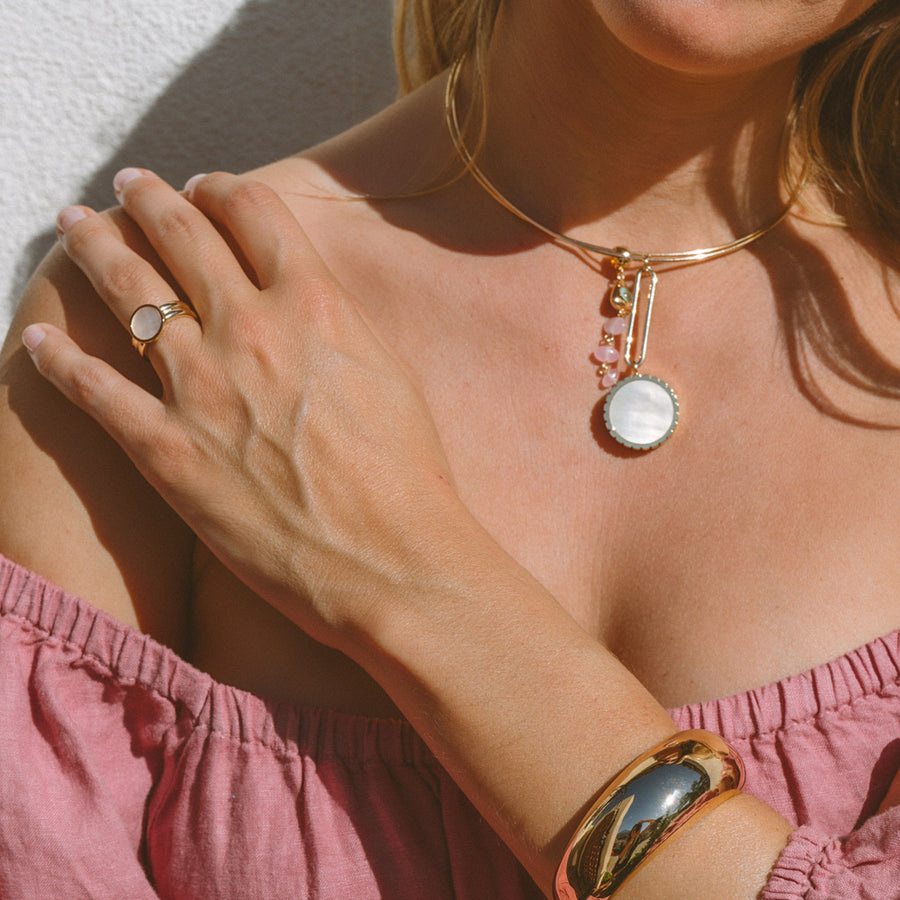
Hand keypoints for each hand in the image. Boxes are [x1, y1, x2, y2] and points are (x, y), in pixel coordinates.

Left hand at [23, 170, 463, 649]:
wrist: (390, 558)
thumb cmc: (407, 475)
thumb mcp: (388, 373)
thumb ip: (336, 325)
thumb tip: (306, 303)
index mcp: (314, 303)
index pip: (254, 212)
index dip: (223, 190)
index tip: (205, 188)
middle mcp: (250, 328)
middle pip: (181, 235)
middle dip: (148, 199)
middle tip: (128, 185)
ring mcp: (200, 386)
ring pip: (127, 292)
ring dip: (94, 248)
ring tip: (74, 223)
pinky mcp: (165, 449)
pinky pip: (93, 389)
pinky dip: (60, 358)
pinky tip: (40, 338)